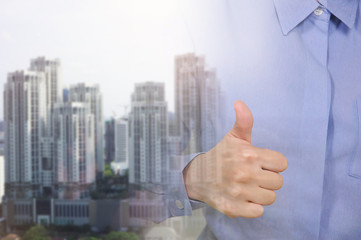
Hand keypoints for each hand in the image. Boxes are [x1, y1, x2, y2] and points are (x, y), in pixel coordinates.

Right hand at [183, 100, 287, 217]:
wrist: (196, 177)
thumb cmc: (219, 156)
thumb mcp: (232, 137)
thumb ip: (244, 121)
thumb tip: (239, 103)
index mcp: (249, 155)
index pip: (282, 164)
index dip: (272, 164)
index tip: (261, 163)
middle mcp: (245, 173)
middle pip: (278, 182)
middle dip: (267, 179)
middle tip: (252, 175)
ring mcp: (239, 193)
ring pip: (271, 198)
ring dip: (261, 194)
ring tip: (248, 187)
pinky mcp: (234, 208)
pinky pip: (259, 211)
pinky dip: (252, 207)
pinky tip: (243, 198)